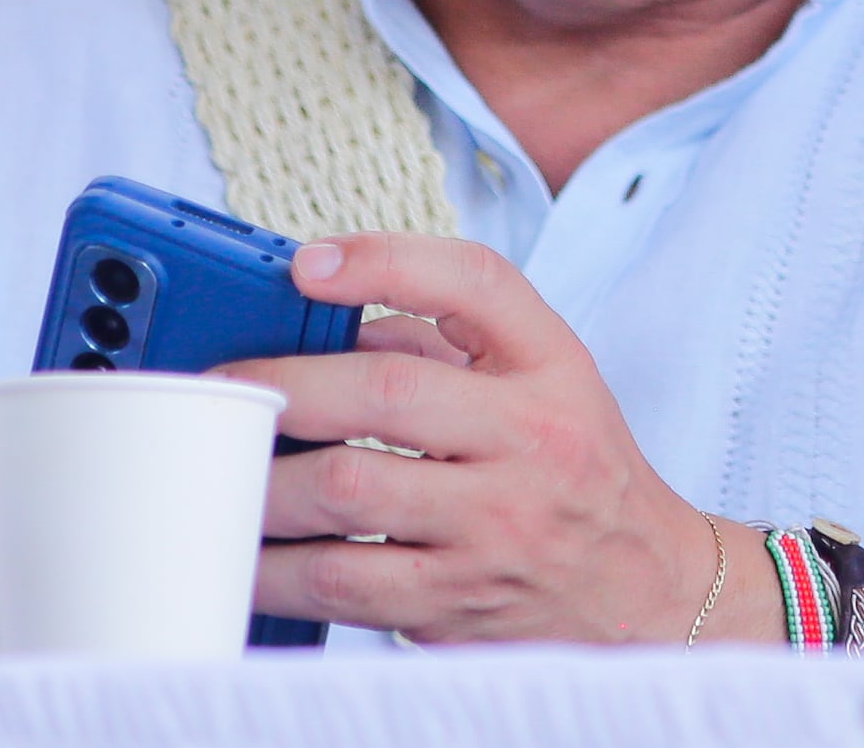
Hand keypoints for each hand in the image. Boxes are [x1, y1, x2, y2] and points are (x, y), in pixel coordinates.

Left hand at [235, 231, 722, 642]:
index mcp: (552, 367)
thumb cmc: (576, 470)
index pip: (476, 283)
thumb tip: (333, 325)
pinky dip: (275, 566)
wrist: (642, 590)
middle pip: (387, 390)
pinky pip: (340, 582)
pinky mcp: (454, 603)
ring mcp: (493, 527)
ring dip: (264, 478)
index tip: (305, 263)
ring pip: (347, 490)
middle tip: (224, 388)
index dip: (384, 260)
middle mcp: (531, 440)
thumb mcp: (545, 379)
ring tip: (221, 468)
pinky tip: (245, 550)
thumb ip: (448, 340)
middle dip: (284, 384)